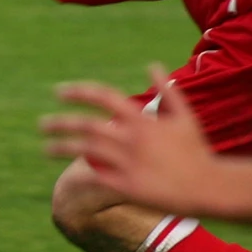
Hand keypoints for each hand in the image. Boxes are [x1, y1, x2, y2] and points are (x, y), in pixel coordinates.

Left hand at [41, 66, 222, 209]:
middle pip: (86, 125)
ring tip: (46, 148)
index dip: (78, 92)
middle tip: (42, 124)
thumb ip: (167, 90)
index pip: (103, 97)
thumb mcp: (185, 116)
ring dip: (61, 148)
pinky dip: (79, 174)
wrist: (208, 186)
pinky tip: (68, 174)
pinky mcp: (126, 186)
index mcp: (142, 119)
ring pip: (84, 150)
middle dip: (60, 123)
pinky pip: (95, 177)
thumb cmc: (196, 151)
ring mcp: (127, 163)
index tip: (59, 92)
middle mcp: (131, 139)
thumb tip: (152, 64)